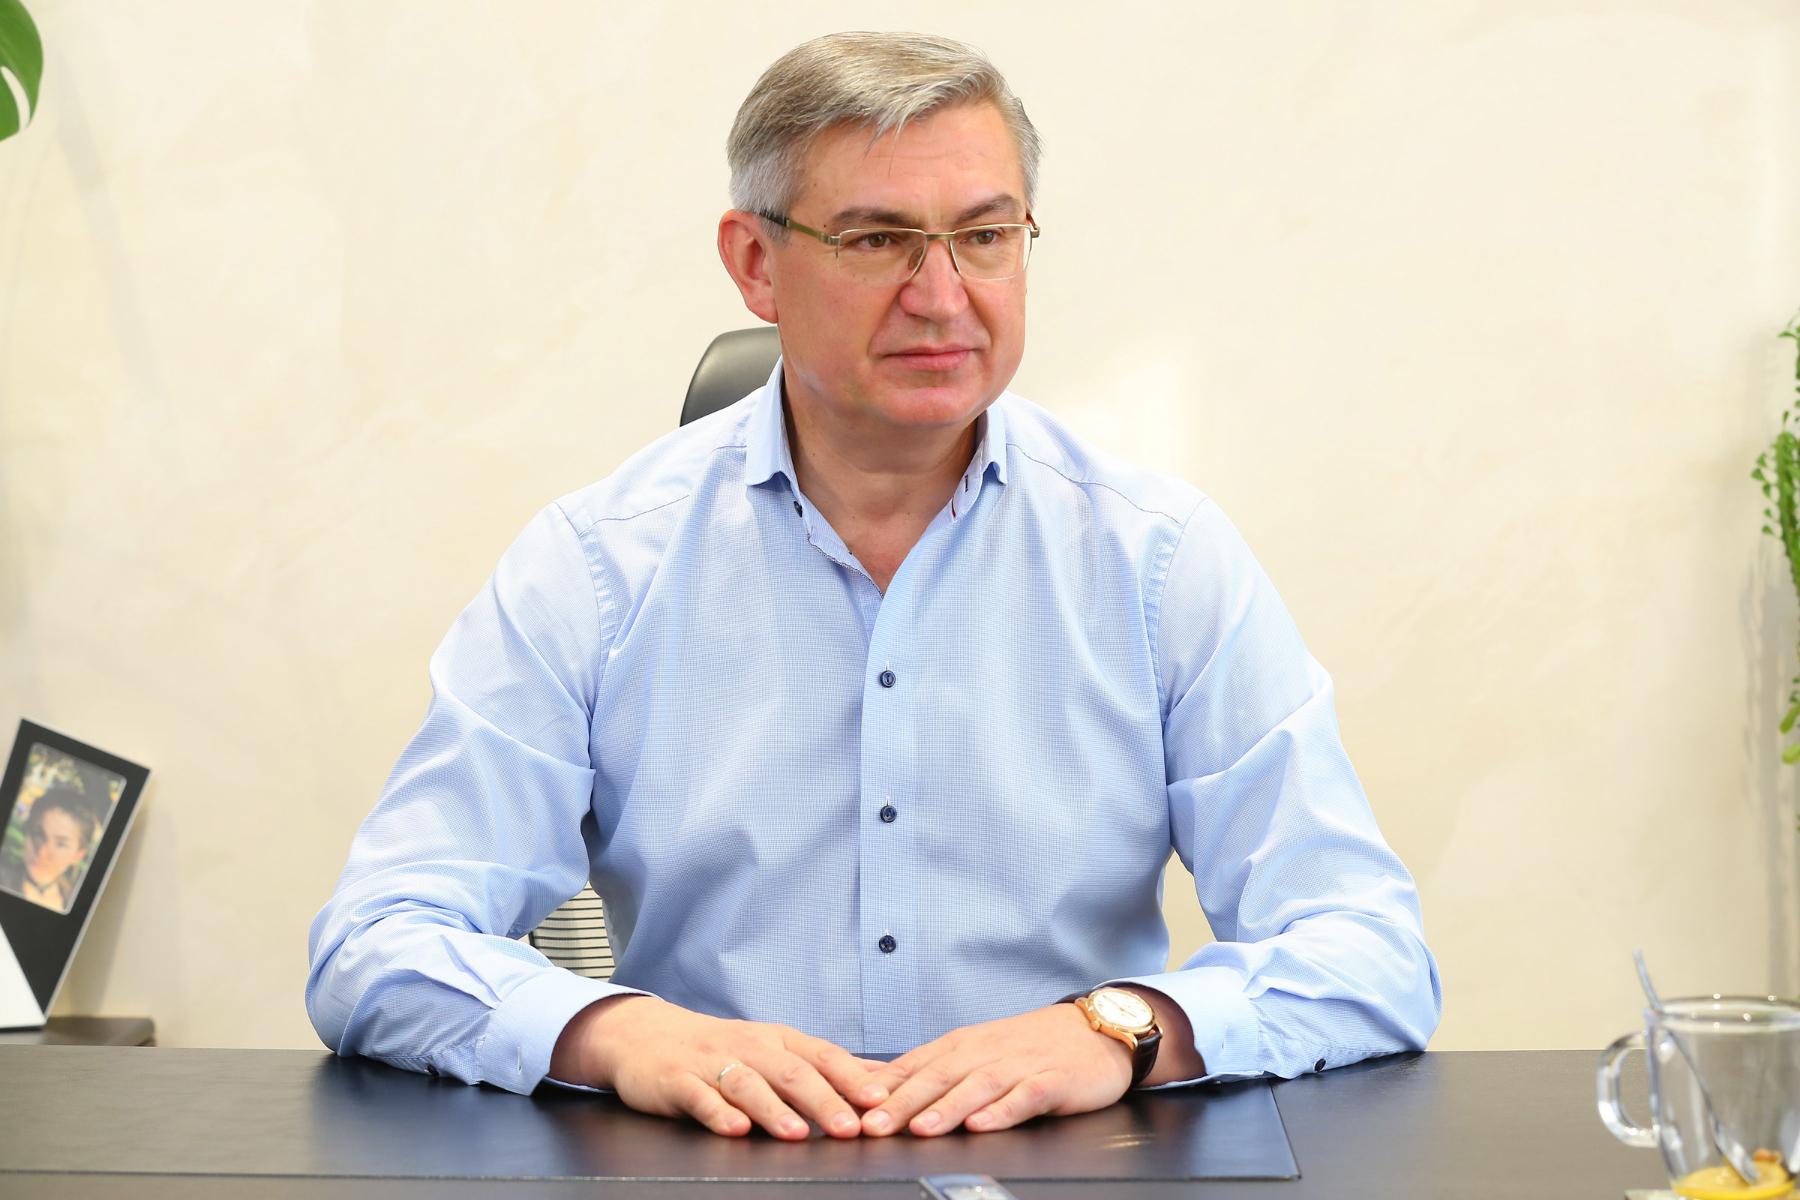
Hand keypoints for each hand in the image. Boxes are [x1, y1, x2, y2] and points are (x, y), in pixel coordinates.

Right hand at [551, 995, 889, 1139]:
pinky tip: (736, 1130)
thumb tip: (878, 1078)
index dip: (852, 1078)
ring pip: (748, 1084)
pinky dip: (719, 1113)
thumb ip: (821, 1067)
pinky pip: (700, 1097)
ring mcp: (713, 1063)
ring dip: (774, 1110)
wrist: (648, 1035)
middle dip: (823, 1100)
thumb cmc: (721, 1050)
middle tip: (850, 1127)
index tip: (881, 1101)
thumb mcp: (772, 1050)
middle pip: (791, 1071)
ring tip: (797, 1133)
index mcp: (778, 1040)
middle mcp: (750, 1047)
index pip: (822, 1055)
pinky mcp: (678, 1081)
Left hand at [859, 1002, 1132, 1136]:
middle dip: (903, 1102)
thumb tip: (873, 1084)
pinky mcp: (1051, 1081)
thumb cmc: (1027, 1045)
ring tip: (922, 1128)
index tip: (852, 1108)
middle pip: (938, 1076)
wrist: (1092, 1031)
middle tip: (874, 1126)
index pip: (914, 1065)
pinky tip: (984, 1125)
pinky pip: (1025, 1097)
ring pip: (977, 1086)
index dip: (882, 1088)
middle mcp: (985, 1052)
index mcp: (961, 1045)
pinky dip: (1003, 1110)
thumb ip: (930, 1070)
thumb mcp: (975, 1050)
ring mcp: (1019, 1066)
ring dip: (947, 1108)